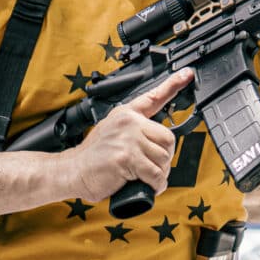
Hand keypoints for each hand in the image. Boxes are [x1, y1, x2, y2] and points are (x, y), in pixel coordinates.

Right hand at [62, 69, 193, 201]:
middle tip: (153, 167)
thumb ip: (133, 129)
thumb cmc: (93, 156)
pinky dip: (156, 184)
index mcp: (127, 114)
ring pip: (163, 157)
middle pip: (168, 138)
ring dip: (161, 173)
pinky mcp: (127, 157)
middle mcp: (129, 122)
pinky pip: (155, 173)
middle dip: (165, 157)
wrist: (72, 170)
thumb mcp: (112, 130)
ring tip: (147, 178)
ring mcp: (128, 139)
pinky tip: (149, 186)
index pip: (154, 97)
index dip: (174, 84)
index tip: (187, 74)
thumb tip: (158, 141)